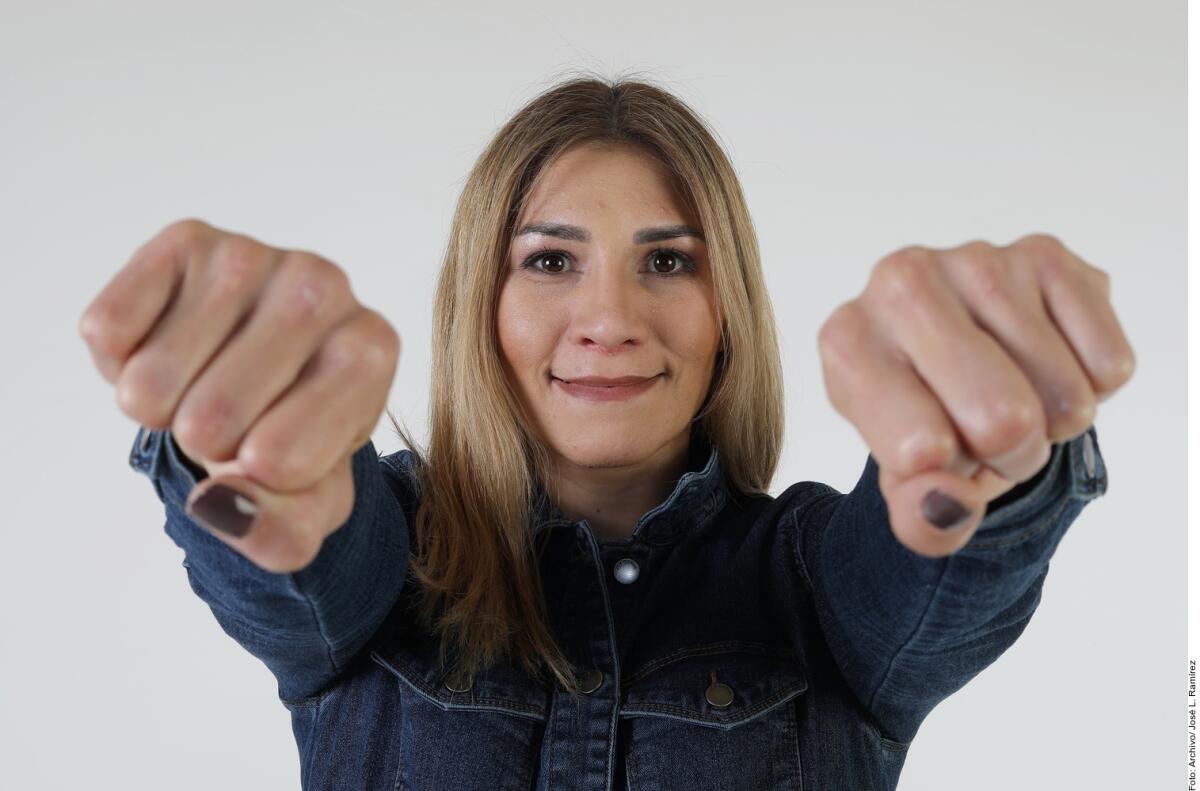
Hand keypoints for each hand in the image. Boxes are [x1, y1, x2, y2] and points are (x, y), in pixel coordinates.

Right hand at [80, 218, 400, 572]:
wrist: (258, 380)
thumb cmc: (291, 439)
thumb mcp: (304, 506)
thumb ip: (278, 532)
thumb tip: (217, 502)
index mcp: (370, 353)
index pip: (278, 461)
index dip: (256, 478)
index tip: (278, 448)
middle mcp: (325, 287)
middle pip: (206, 424)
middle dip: (204, 444)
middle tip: (234, 415)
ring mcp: (255, 255)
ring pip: (149, 385)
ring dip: (159, 405)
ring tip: (203, 381)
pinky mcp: (187, 240)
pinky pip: (108, 333)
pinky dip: (118, 361)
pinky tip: (168, 344)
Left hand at [816, 234, 1133, 557]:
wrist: (963, 358)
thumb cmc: (927, 419)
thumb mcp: (907, 482)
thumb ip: (919, 519)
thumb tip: (949, 507)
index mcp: (847, 341)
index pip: (921, 450)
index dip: (947, 473)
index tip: (933, 451)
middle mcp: (898, 283)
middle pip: (1006, 421)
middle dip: (1012, 455)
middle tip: (986, 432)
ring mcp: (975, 259)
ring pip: (1066, 398)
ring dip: (1053, 421)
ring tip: (1014, 391)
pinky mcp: (1046, 253)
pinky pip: (1108, 365)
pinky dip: (1092, 385)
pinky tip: (1049, 357)